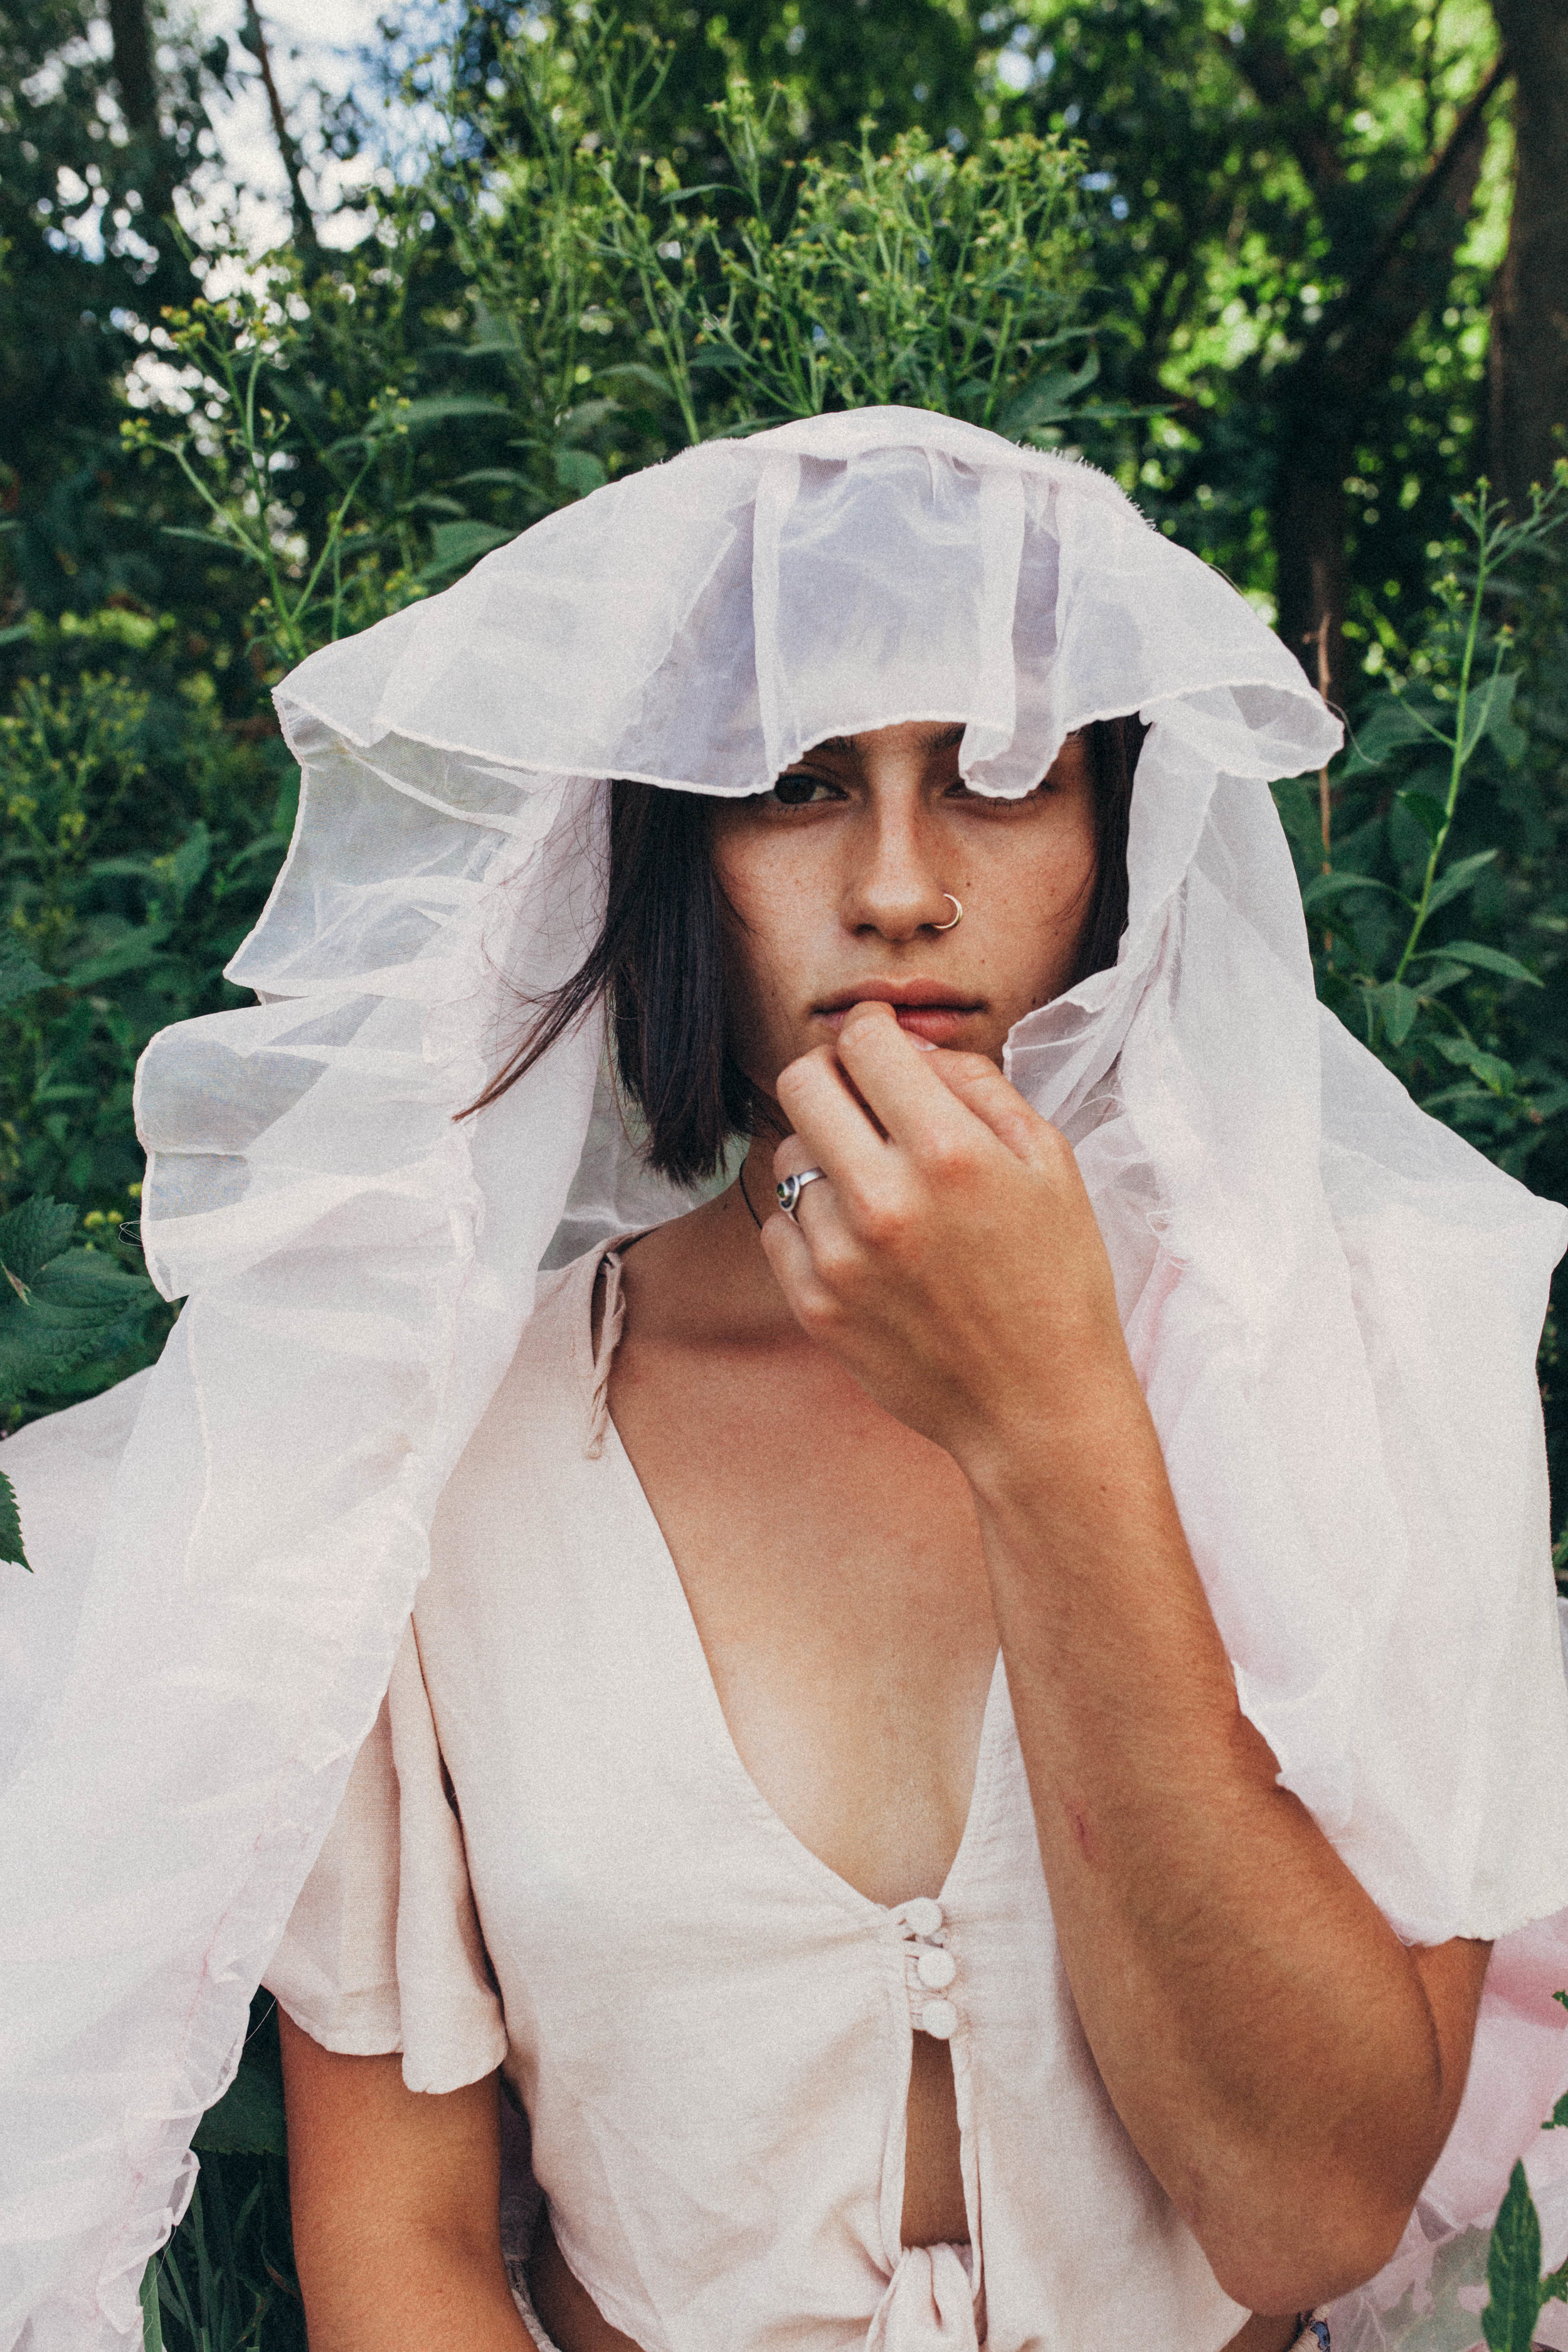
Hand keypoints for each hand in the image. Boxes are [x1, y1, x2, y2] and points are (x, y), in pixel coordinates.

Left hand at [760, 1001, 1137, 1475]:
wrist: (1037, 1406)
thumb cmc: (1056, 1279)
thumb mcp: (1049, 1162)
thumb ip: (977, 1085)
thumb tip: (908, 1047)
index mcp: (948, 1152)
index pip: (865, 1041)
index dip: (873, 1030)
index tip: (881, 1044)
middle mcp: (882, 1198)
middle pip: (802, 1082)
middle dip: (833, 1074)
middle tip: (863, 1096)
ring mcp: (838, 1256)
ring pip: (789, 1155)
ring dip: (826, 1154)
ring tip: (881, 1188)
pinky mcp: (813, 1304)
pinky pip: (780, 1225)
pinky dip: (812, 1219)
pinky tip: (864, 1240)